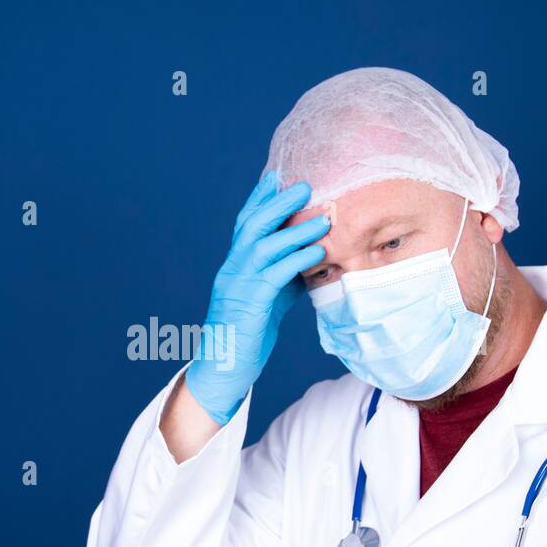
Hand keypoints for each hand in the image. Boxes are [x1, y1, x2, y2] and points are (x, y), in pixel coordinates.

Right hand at [185, 171, 329, 424]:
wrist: (222, 371)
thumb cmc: (248, 335)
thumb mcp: (269, 299)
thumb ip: (283, 277)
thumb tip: (310, 259)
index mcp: (234, 265)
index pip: (245, 223)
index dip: (260, 197)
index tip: (277, 175)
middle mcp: (231, 269)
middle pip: (252, 225)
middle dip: (278, 202)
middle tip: (305, 185)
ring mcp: (237, 286)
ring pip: (263, 246)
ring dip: (295, 230)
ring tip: (324, 218)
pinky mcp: (248, 306)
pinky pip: (273, 276)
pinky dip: (296, 261)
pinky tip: (316, 252)